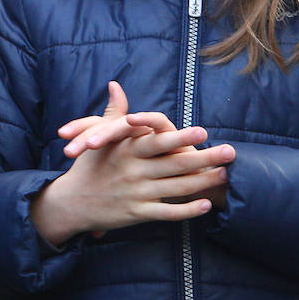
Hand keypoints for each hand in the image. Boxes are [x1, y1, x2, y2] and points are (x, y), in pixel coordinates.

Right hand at [30, 82, 233, 245]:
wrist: (69, 203)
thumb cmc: (87, 166)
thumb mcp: (97, 138)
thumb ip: (114, 113)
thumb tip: (116, 85)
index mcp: (125, 150)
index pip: (158, 141)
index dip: (181, 136)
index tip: (204, 130)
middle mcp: (133, 171)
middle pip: (175, 164)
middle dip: (204, 157)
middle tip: (229, 152)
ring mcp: (136, 193)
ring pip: (176, 188)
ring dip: (203, 182)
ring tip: (224, 174)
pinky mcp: (137, 214)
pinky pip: (167, 213)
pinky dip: (188, 210)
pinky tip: (206, 205)